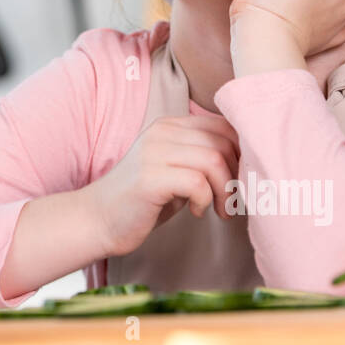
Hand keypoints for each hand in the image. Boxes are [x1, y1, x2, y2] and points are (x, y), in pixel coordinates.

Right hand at [82, 114, 240, 258]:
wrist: (98, 219)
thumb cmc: (143, 200)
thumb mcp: (176, 171)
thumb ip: (202, 160)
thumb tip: (246, 162)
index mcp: (169, 126)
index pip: (223, 124)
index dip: (242, 153)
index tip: (240, 180)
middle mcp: (161, 132)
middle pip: (222, 141)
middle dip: (237, 174)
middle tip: (232, 200)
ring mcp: (153, 152)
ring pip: (214, 160)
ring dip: (225, 190)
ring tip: (218, 209)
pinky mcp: (150, 177)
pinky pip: (197, 182)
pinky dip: (205, 200)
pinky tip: (195, 211)